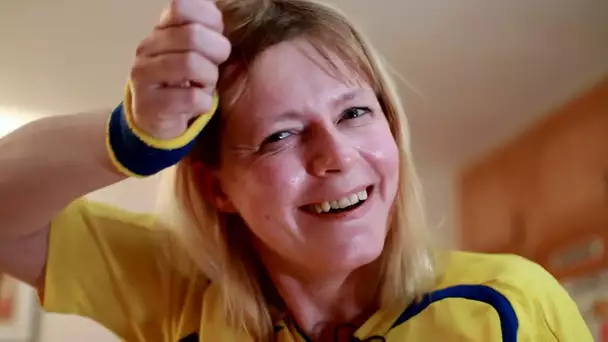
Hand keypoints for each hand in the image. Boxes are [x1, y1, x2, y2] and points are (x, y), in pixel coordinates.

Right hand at [129, 0, 230, 139]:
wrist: (154, 121)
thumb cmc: (181, 82)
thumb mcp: (192, 51)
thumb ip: (203, 29)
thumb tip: (217, 10)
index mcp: (161, 30)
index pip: (183, 6)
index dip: (211, 20)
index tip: (216, 37)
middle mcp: (147, 48)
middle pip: (193, 35)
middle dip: (216, 52)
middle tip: (214, 66)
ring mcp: (144, 76)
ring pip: (192, 64)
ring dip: (209, 79)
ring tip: (204, 86)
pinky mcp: (150, 105)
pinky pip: (192, 98)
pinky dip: (204, 103)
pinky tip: (197, 104)